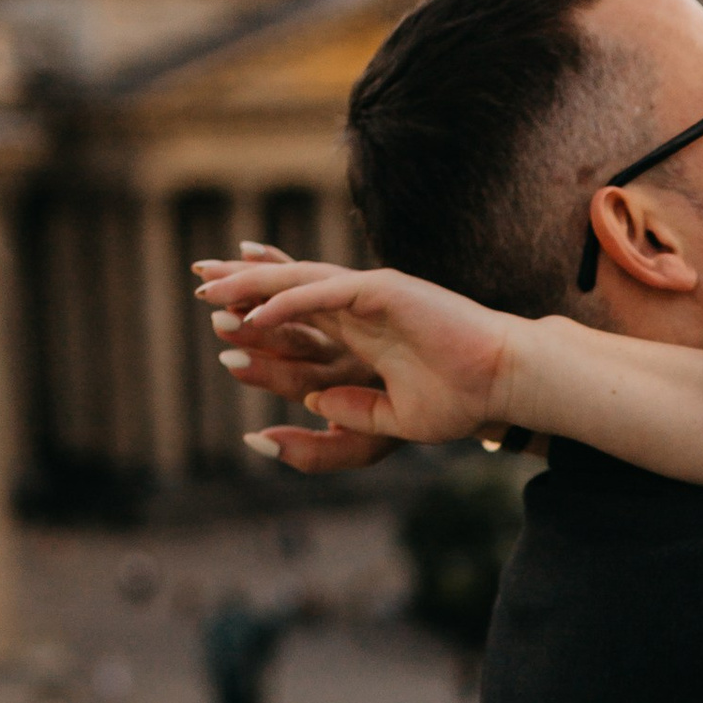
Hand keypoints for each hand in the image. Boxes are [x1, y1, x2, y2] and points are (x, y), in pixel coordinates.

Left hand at [194, 247, 524, 472]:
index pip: (299, 319)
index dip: (260, 316)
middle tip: (198, 282)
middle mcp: (362, 309)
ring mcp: (372, 296)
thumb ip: (355, 413)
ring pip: (299, 284)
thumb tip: (316, 403)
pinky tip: (255, 310)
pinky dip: (288, 300)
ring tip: (211, 289)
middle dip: (244, 285)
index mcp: (364, 335)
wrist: (503, 387)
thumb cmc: (464, 402)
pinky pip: (325, 295)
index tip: (222, 324)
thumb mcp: (395, 421)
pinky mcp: (385, 292)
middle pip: (289, 291)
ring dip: (253, 286)